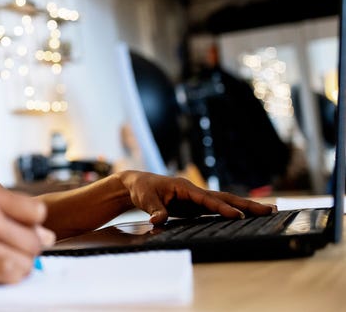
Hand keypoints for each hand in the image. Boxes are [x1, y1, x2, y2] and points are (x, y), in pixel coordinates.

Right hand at [0, 187, 53, 284]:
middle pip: (35, 238)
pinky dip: (9, 278)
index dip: (32, 227)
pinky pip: (12, 274)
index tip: (21, 234)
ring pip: (27, 260)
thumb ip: (5, 216)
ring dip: (17, 268)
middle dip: (26, 251)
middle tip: (3, 254)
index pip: (36, 211)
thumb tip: (47, 236)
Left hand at [116, 170, 276, 223]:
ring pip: (224, 203)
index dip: (222, 208)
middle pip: (224, 198)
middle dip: (246, 205)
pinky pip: (217, 210)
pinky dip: (231, 213)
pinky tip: (245, 219)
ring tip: (268, 212)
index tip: (238, 216)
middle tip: (270, 210)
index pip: (207, 199)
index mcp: (185, 188)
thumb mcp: (145, 199)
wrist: (136, 185)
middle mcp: (194, 192)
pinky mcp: (195, 207)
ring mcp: (196, 199)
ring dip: (244, 208)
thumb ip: (154, 210)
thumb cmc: (141, 189)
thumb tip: (157, 220)